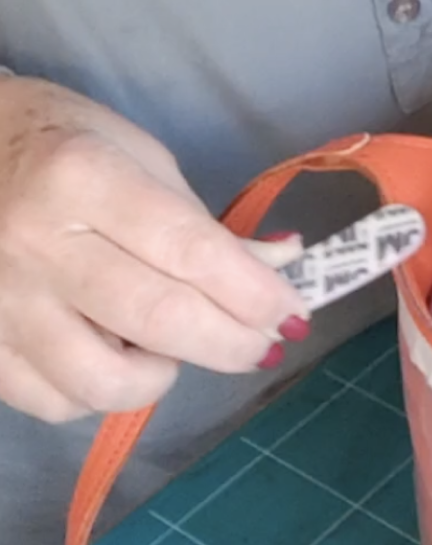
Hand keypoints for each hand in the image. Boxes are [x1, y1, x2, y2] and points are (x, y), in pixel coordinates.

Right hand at [0, 77, 309, 421]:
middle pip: (155, 318)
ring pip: (102, 381)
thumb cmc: (62, 143)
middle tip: (265, 343)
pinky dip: (104, 390)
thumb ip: (200, 221)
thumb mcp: (139, 156)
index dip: (250, 289)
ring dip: (164, 374)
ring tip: (178, 344)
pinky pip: (57, 401)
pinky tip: (120, 354)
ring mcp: (1, 304)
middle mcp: (37, 245)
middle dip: (229, 340)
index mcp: (82, 178)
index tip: (291, 311)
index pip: (186, 248)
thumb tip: (277, 266)